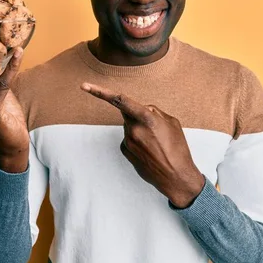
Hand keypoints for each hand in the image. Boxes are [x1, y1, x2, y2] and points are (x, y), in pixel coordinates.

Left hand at [81, 83, 204, 207]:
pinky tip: (150, 151)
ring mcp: (128, 142)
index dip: (100, 92)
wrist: (176, 177)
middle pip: (129, 113)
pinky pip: (128, 139)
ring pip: (130, 127)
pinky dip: (137, 141)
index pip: (120, 100)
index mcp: (146, 118)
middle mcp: (133, 129)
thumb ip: (154, 112)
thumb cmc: (178, 149)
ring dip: (140, 130)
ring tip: (157, 143)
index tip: (84, 86)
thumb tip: (143, 109)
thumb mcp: (172, 123)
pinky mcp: (125, 152)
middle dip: (138, 116)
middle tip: (157, 130)